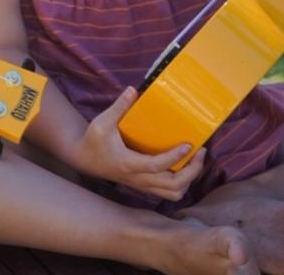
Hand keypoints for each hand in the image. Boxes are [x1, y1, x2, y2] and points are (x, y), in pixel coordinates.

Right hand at [75, 87, 204, 200]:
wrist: (83, 160)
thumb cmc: (93, 141)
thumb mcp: (101, 123)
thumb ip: (118, 107)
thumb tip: (133, 90)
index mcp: (128, 164)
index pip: (155, 165)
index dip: (174, 157)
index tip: (188, 145)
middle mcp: (138, 178)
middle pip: (172, 185)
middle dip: (192, 171)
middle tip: (200, 153)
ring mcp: (142, 184)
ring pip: (173, 193)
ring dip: (189, 180)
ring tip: (195, 161)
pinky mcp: (144, 185)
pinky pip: (168, 192)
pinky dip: (181, 184)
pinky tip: (183, 168)